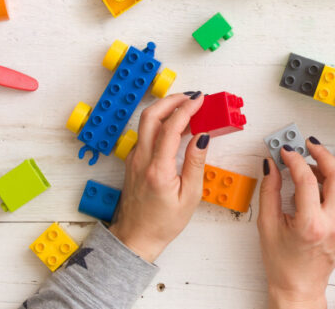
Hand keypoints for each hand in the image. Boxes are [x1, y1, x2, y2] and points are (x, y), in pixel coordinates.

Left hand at [109, 92, 208, 261]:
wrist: (136, 238)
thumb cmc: (163, 223)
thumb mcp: (190, 196)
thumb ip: (195, 163)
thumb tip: (202, 137)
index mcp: (157, 169)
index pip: (171, 128)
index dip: (186, 109)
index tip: (199, 100)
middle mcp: (141, 160)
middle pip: (151, 116)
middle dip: (171, 100)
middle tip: (191, 96)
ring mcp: (134, 159)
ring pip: (145, 123)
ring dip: (165, 109)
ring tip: (185, 107)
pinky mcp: (133, 161)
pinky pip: (145, 134)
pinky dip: (159, 122)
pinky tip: (174, 126)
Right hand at [257, 137, 334, 308]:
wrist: (300, 288)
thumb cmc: (283, 263)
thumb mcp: (268, 225)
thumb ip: (269, 190)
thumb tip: (272, 165)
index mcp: (312, 225)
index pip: (307, 179)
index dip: (295, 160)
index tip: (286, 152)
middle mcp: (334, 224)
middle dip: (322, 154)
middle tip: (308, 144)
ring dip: (326, 169)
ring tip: (308, 165)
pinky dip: (330, 186)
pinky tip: (314, 188)